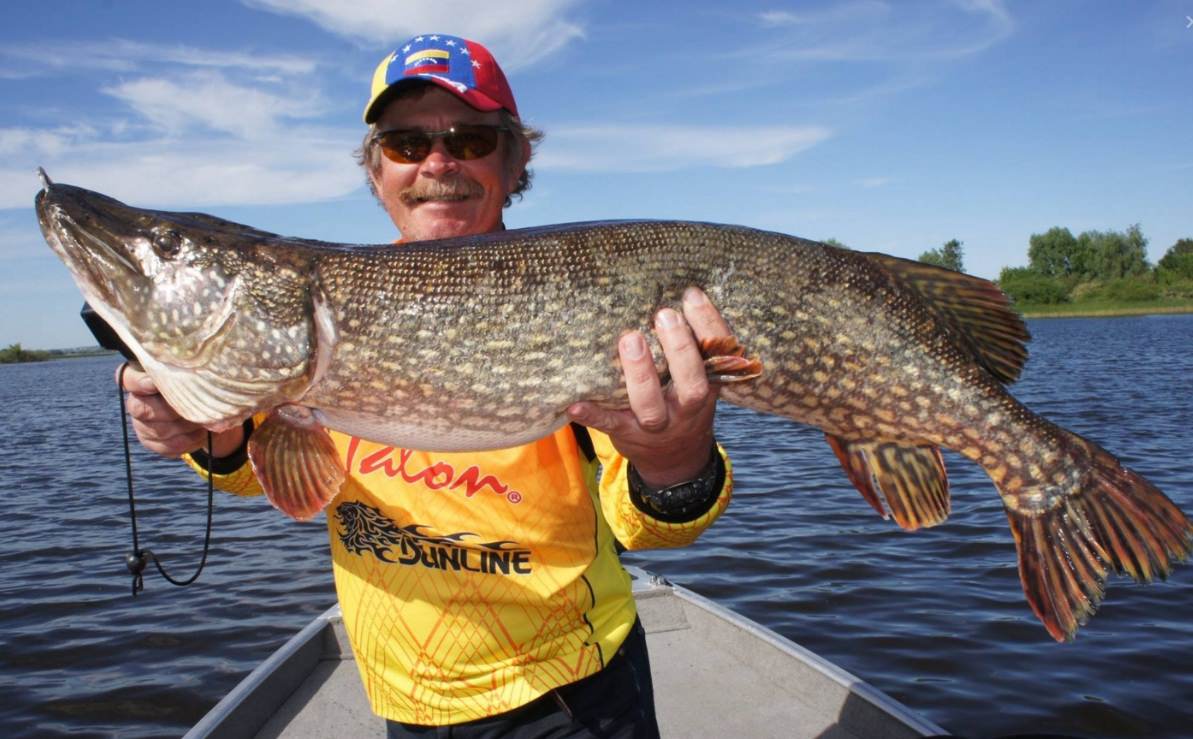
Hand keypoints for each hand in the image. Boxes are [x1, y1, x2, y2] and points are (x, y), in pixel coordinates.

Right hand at [116, 364, 243, 458]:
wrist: (211, 415)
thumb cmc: (200, 387)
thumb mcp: (197, 375)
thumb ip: (189, 372)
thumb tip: (198, 375)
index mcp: (142, 379)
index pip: (128, 379)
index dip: (138, 382)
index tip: (154, 382)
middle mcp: (136, 402)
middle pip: (141, 409)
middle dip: (171, 409)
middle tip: (195, 405)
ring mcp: (141, 425)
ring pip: (159, 429)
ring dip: (186, 425)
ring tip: (204, 419)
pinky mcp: (152, 443)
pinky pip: (169, 446)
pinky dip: (189, 440)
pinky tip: (201, 433)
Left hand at [567, 287, 729, 487]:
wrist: (675, 459)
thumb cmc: (683, 402)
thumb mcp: (700, 378)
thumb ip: (693, 347)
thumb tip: (674, 290)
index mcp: (708, 385)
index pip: (718, 355)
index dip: (708, 325)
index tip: (691, 294)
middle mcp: (686, 407)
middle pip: (690, 383)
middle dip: (679, 349)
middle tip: (664, 315)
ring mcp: (657, 424)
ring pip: (650, 406)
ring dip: (640, 374)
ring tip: (630, 340)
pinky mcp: (627, 433)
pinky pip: (609, 425)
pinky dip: (593, 415)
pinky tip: (575, 403)